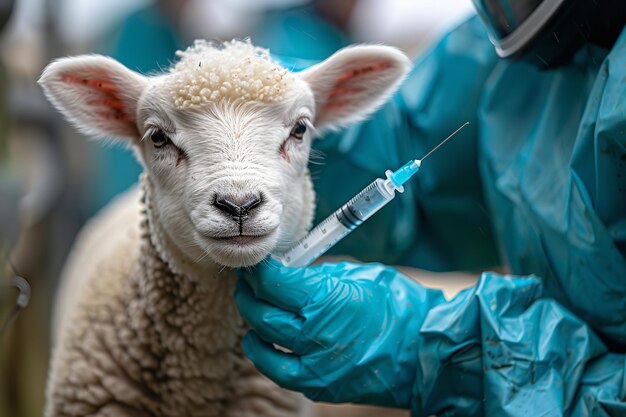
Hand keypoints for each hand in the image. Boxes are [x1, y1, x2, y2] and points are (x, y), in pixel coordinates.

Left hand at [235, 259, 445, 406]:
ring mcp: (316, 366)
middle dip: (248, 292)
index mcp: (326, 301)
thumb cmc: (398, 305)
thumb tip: (288, 272)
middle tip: (249, 279)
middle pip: (260, 313)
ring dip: (252, 323)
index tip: (255, 261)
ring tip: (253, 307)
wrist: (426, 351)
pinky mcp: (319, 387)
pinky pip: (279, 372)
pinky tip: (263, 341)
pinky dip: (265, 354)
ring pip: (262, 345)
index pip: (271, 282)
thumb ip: (318, 277)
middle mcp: (315, 336)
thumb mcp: (358, 276)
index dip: (257, 269)